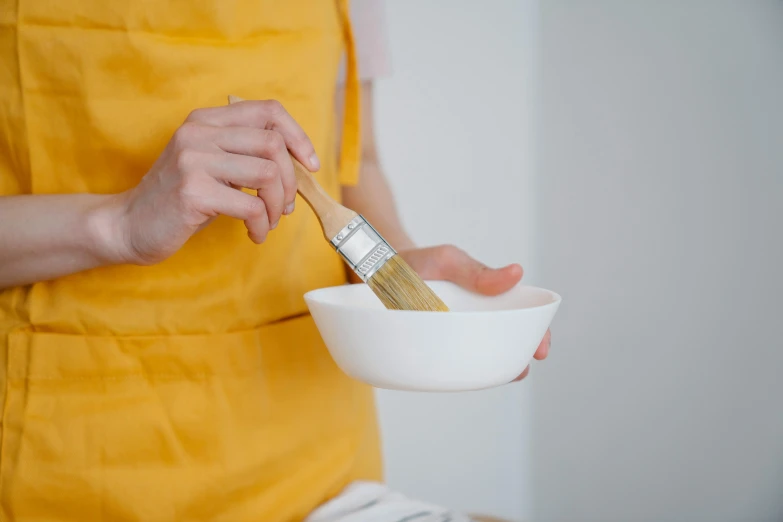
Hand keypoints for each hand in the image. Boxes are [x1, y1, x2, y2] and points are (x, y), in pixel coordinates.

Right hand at [102, 100, 318, 264]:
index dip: (298, 136)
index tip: (310, 164)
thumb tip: (300, 165)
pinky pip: (251, 207)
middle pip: (273, 144)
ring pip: (267, 174)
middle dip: (290, 181)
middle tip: (285, 207)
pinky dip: (262, 226)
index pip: (268, 111)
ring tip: (269, 222)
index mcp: (206, 120)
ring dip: (278, 206)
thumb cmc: (181, 200)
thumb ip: (246, 155)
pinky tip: (254, 235)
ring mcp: (193, 160)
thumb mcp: (213, 166)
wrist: (128, 225)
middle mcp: (199, 132)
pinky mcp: (193, 191)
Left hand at [398, 245, 550, 381]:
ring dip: (490, 371)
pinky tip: (457, 380)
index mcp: (485, 300)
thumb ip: (477, 270)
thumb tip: (517, 273)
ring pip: (478, 360)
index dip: (536, 335)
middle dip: (518, 359)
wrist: (375, 271)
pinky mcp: (428, 351)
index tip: (540, 350)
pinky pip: (447, 368)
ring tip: (492, 376)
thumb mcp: (448, 260)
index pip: (521, 319)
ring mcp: (450, 339)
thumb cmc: (419, 263)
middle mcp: (472, 322)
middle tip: (518, 369)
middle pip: (505, 345)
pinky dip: (457, 375)